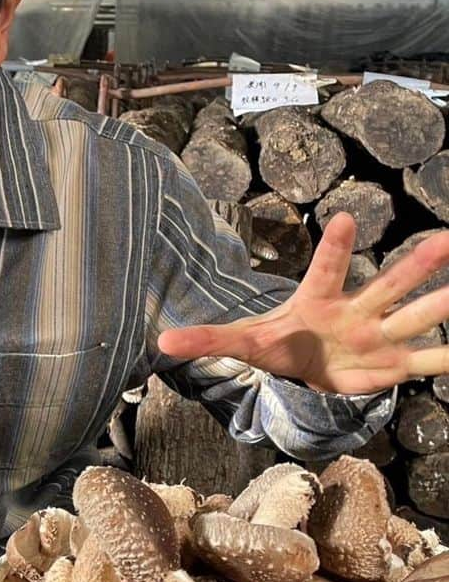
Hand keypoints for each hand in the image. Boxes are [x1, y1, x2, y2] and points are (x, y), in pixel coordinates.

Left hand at [157, 213, 448, 394]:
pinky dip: (443, 359)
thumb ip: (205, 340)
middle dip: (416, 265)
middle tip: (446, 239)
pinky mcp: (391, 363)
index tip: (345, 217)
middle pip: (387, 285)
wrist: (306, 364)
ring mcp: (378, 335)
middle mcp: (356, 310)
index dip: (335, 247)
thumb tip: (161, 344)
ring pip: (414, 316)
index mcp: (317, 299)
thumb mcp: (240, 343)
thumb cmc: (278, 343)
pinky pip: (424, 360)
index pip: (325, 269)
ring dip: (440, 304)